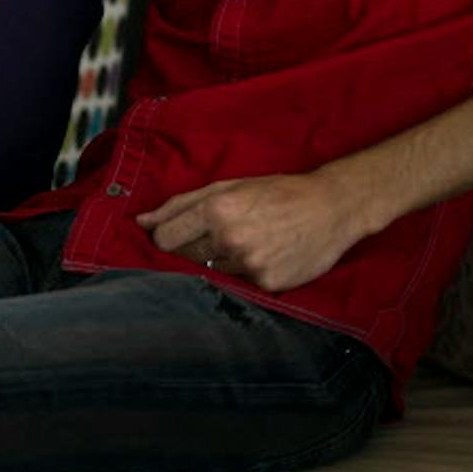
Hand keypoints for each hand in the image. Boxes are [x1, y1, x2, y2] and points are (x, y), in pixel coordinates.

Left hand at [139, 171, 370, 293]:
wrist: (331, 208)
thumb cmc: (276, 192)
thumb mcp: (227, 187)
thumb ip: (180, 204)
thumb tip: (141, 222)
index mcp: (216, 210)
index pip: (165, 239)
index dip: (164, 239)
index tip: (173, 237)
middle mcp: (230, 239)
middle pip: (185, 258)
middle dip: (192, 248)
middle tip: (217, 236)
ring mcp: (250, 264)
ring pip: (212, 272)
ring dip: (220, 261)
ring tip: (246, 242)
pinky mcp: (268, 284)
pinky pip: (240, 284)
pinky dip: (246, 272)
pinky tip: (264, 254)